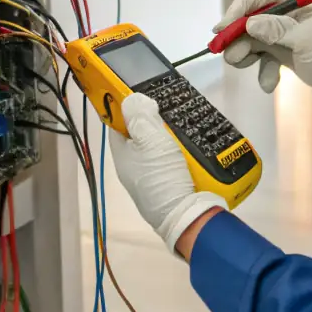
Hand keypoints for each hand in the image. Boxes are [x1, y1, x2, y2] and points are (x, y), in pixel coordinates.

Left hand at [111, 94, 226, 253]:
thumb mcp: (150, 140)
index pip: (117, 126)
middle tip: (169, 108)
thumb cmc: (162, 177)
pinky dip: (183, 151)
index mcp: (123, 157)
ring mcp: (154, 178)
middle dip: (155, 122)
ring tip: (185, 122)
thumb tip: (131, 100)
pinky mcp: (173, 185)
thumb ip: (140, 117)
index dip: (125, 109)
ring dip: (172, 136)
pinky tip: (195, 143)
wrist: (187, 216)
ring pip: (161, 148)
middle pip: (142, 136)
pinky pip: (175, 161)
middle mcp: (135, 168)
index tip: (141, 95)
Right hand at [215, 0, 311, 111]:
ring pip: (251, 40)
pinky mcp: (283, 52)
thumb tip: (249, 24)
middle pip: (249, 18)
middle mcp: (286, 12)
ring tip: (250, 67)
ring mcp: (283, 33)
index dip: (237, 9)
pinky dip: (263, 71)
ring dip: (247, 56)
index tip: (222, 29)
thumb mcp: (306, 40)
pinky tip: (270, 84)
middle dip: (239, 38)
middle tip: (232, 56)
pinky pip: (262, 59)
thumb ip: (276, 30)